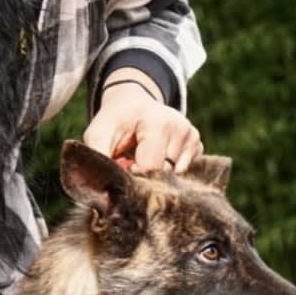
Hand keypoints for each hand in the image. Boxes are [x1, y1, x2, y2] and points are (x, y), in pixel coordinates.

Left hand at [83, 72, 202, 172]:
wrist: (133, 105)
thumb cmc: (114, 123)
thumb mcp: (98, 134)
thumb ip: (100, 157)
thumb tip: (106, 190)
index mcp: (157, 123)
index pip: (151, 167)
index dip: (134, 173)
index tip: (125, 163)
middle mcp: (180, 128)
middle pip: (165, 173)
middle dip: (146, 175)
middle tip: (131, 160)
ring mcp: (191, 136)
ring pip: (174, 176)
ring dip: (156, 173)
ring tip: (142, 156)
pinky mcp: (197, 144)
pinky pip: (184, 171)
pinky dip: (168, 170)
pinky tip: (158, 155)